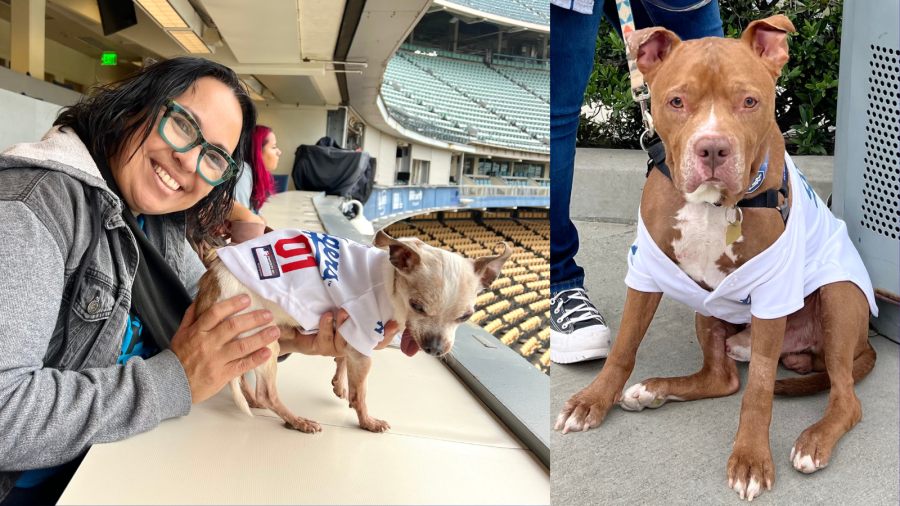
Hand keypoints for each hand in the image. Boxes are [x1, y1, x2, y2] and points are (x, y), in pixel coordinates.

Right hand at [169, 296, 279, 403]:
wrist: (172, 384)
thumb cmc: (179, 356)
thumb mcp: (181, 333)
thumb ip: (192, 315)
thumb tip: (202, 297)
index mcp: (197, 332)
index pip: (215, 313)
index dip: (232, 304)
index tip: (247, 299)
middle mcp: (207, 344)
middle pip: (233, 328)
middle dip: (253, 319)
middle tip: (267, 314)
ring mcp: (216, 360)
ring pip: (241, 346)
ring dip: (260, 337)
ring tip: (274, 331)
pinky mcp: (222, 375)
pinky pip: (242, 365)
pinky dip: (256, 359)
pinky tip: (267, 352)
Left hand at [278, 309, 400, 356]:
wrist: (301, 326)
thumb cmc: (329, 311)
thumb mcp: (346, 304)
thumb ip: (360, 298)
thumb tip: (375, 274)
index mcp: (361, 334)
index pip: (380, 338)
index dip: (388, 333)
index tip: (394, 323)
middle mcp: (352, 343)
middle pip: (366, 343)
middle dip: (371, 332)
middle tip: (370, 316)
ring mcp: (337, 347)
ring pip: (344, 340)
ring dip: (344, 325)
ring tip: (344, 311)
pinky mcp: (322, 347)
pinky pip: (326, 337)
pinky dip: (327, 326)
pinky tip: (327, 316)